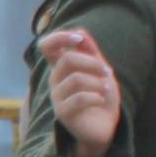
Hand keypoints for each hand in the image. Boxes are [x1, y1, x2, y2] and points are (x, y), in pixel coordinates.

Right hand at [37, 26, 121, 156]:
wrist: (105, 125)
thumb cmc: (102, 95)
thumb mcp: (100, 69)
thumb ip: (91, 51)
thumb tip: (80, 31)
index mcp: (61, 67)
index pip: (47, 46)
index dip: (59, 37)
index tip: (79, 39)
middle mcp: (55, 80)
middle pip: (68, 59)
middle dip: (93, 63)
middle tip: (108, 71)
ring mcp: (57, 97)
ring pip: (76, 79)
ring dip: (98, 82)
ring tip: (107, 89)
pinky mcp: (63, 113)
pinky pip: (79, 98)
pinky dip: (96, 97)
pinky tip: (101, 100)